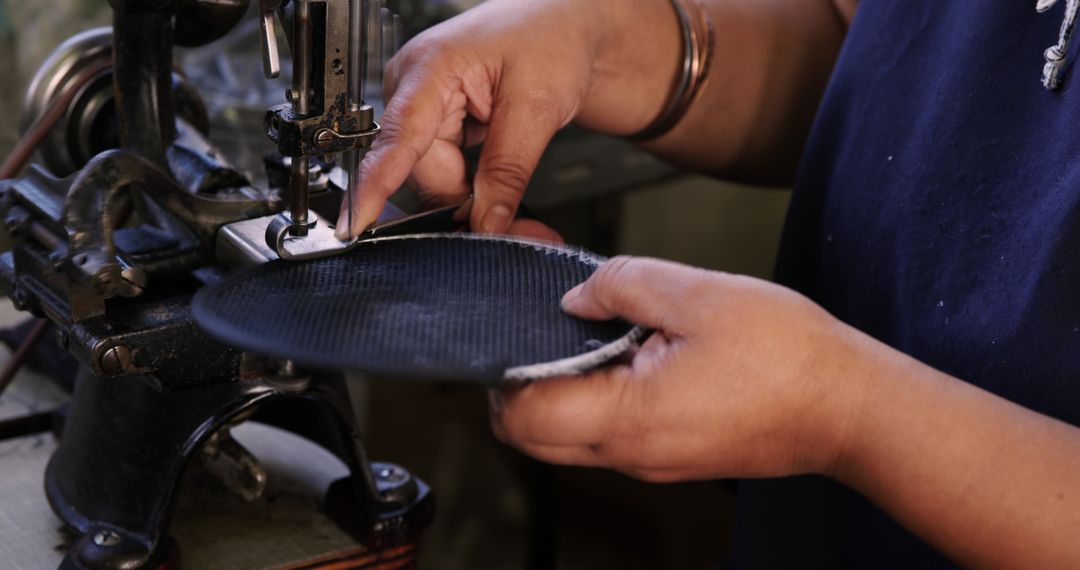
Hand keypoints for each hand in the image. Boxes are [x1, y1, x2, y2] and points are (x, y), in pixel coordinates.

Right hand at [336, 0, 680, 238]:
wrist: (566, 26)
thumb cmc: (550, 35)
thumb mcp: (537, 105)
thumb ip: (508, 169)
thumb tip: (487, 222)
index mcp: (430, 67)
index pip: (397, 136)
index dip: (376, 183)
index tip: (359, 221)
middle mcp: (415, 87)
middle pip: (420, 169)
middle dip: (462, 199)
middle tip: (506, 222)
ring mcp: (425, 107)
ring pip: (434, 177)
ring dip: (470, 195)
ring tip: (508, 192)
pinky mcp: (439, 125)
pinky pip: (446, 173)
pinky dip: (472, 187)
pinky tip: (496, 183)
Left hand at [490, 256, 870, 481]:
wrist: (851, 408)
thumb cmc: (788, 357)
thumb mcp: (698, 295)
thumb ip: (622, 283)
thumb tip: (577, 295)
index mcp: (626, 419)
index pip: (520, 416)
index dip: (500, 371)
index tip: (510, 327)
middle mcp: (630, 454)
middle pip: (533, 437)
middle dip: (518, 385)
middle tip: (535, 328)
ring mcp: (652, 461)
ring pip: (569, 437)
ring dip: (561, 387)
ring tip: (589, 331)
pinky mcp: (673, 455)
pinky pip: (610, 433)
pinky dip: (597, 396)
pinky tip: (628, 350)